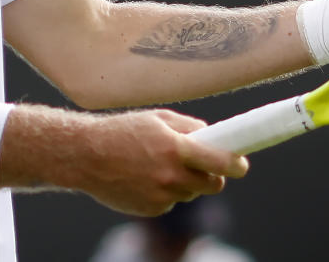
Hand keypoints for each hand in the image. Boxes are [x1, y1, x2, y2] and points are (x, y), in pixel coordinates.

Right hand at [69, 109, 248, 215]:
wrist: (86, 156)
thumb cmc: (123, 131)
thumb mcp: (159, 118)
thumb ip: (190, 127)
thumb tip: (213, 137)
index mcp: (176, 148)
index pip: (219, 162)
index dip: (236, 165)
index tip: (242, 165)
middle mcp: (170, 175)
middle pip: (211, 185)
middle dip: (213, 177)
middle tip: (205, 166)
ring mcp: (160, 196)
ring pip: (190, 193)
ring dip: (185, 182)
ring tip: (161, 166)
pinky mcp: (150, 210)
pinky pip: (170, 202)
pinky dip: (166, 193)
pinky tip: (146, 178)